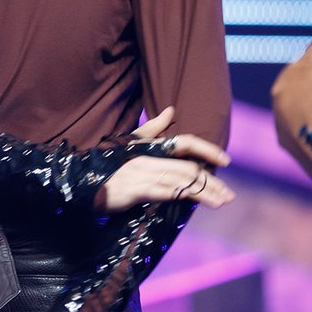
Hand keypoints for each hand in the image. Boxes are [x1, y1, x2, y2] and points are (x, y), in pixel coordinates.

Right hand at [94, 105, 234, 212]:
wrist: (83, 183)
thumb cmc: (107, 165)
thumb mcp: (130, 144)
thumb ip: (152, 128)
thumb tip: (171, 109)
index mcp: (150, 147)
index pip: (185, 143)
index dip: (207, 149)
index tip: (226, 160)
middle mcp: (149, 158)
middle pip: (189, 168)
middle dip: (212, 182)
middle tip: (229, 194)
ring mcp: (142, 174)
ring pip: (182, 181)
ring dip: (205, 193)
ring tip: (221, 202)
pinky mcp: (136, 190)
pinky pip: (165, 192)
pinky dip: (183, 196)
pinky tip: (195, 202)